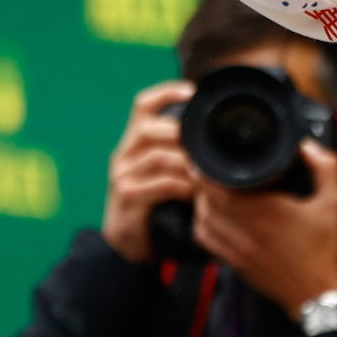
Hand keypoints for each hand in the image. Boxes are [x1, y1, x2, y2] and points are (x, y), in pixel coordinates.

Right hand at [101, 80, 195, 263]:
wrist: (126, 245)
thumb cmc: (151, 206)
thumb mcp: (162, 175)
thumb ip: (179, 156)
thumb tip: (213, 140)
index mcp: (133, 144)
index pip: (143, 105)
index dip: (165, 92)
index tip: (192, 91)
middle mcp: (123, 156)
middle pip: (147, 128)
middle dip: (178, 132)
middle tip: (202, 145)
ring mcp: (122, 177)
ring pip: (156, 156)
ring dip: (186, 162)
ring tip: (206, 173)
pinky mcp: (128, 198)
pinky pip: (159, 185)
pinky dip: (182, 186)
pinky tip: (195, 193)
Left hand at [192, 141, 336, 318]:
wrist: (321, 295)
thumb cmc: (326, 250)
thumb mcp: (334, 203)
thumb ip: (325, 168)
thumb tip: (308, 146)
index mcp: (265, 211)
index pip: (216, 188)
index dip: (206, 171)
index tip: (208, 159)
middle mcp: (245, 231)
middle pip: (204, 202)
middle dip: (202, 184)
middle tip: (208, 171)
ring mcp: (237, 250)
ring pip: (201, 221)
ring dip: (200, 205)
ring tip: (209, 192)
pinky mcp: (235, 265)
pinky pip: (206, 242)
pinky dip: (203, 226)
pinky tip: (213, 218)